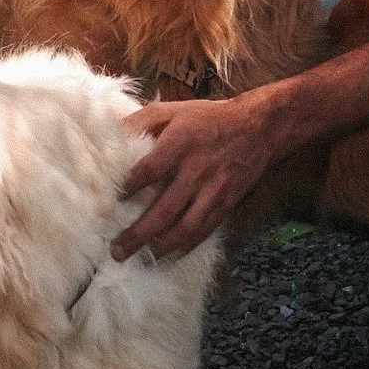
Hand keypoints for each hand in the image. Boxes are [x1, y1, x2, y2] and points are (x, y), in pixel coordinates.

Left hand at [111, 91, 282, 261]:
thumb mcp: (171, 110)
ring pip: (187, 227)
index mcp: (180, 142)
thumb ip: (139, 122)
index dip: (128, 189)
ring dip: (163, 246)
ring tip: (143, 258)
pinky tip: (171, 254)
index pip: (148, 170)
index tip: (109, 203)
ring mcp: (215, 189)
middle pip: (165, 209)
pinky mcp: (227, 203)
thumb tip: (109, 137)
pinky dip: (187, 246)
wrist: (259, 127)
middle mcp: (198, 169)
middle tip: (118, 250)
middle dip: (139, 233)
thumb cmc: (208, 118)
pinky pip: (205, 230)